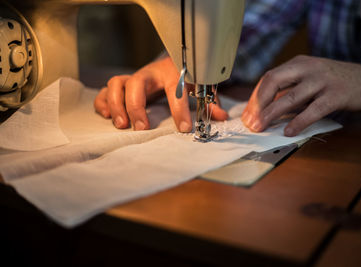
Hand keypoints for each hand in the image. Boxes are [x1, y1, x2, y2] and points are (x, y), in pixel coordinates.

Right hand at [94, 56, 227, 131]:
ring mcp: (134, 78)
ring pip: (116, 84)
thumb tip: (222, 118)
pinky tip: (107, 116)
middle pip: (136, 84)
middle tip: (141, 128)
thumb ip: (209, 102)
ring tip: (121, 124)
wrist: (173, 60)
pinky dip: (103, 103)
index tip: (184, 129)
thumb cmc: (185, 76)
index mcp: (172, 73)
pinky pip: (105, 91)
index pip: (176, 91)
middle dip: (137, 107)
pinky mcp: (123, 85)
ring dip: (116, 105)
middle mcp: (150, 74)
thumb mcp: (200, 87)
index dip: (180, 111)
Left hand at [241, 55, 360, 135]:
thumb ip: (288, 90)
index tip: (247, 114)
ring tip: (261, 127)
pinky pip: (313, 110)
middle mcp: (308, 68)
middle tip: (251, 122)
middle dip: (258, 103)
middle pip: (274, 82)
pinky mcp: (336, 95)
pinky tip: (288, 131)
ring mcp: (322, 81)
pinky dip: (299, 122)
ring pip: (290, 97)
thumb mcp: (308, 78)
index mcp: (298, 63)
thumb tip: (263, 110)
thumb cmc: (332, 83)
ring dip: (271, 114)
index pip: (269, 78)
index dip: (255, 97)